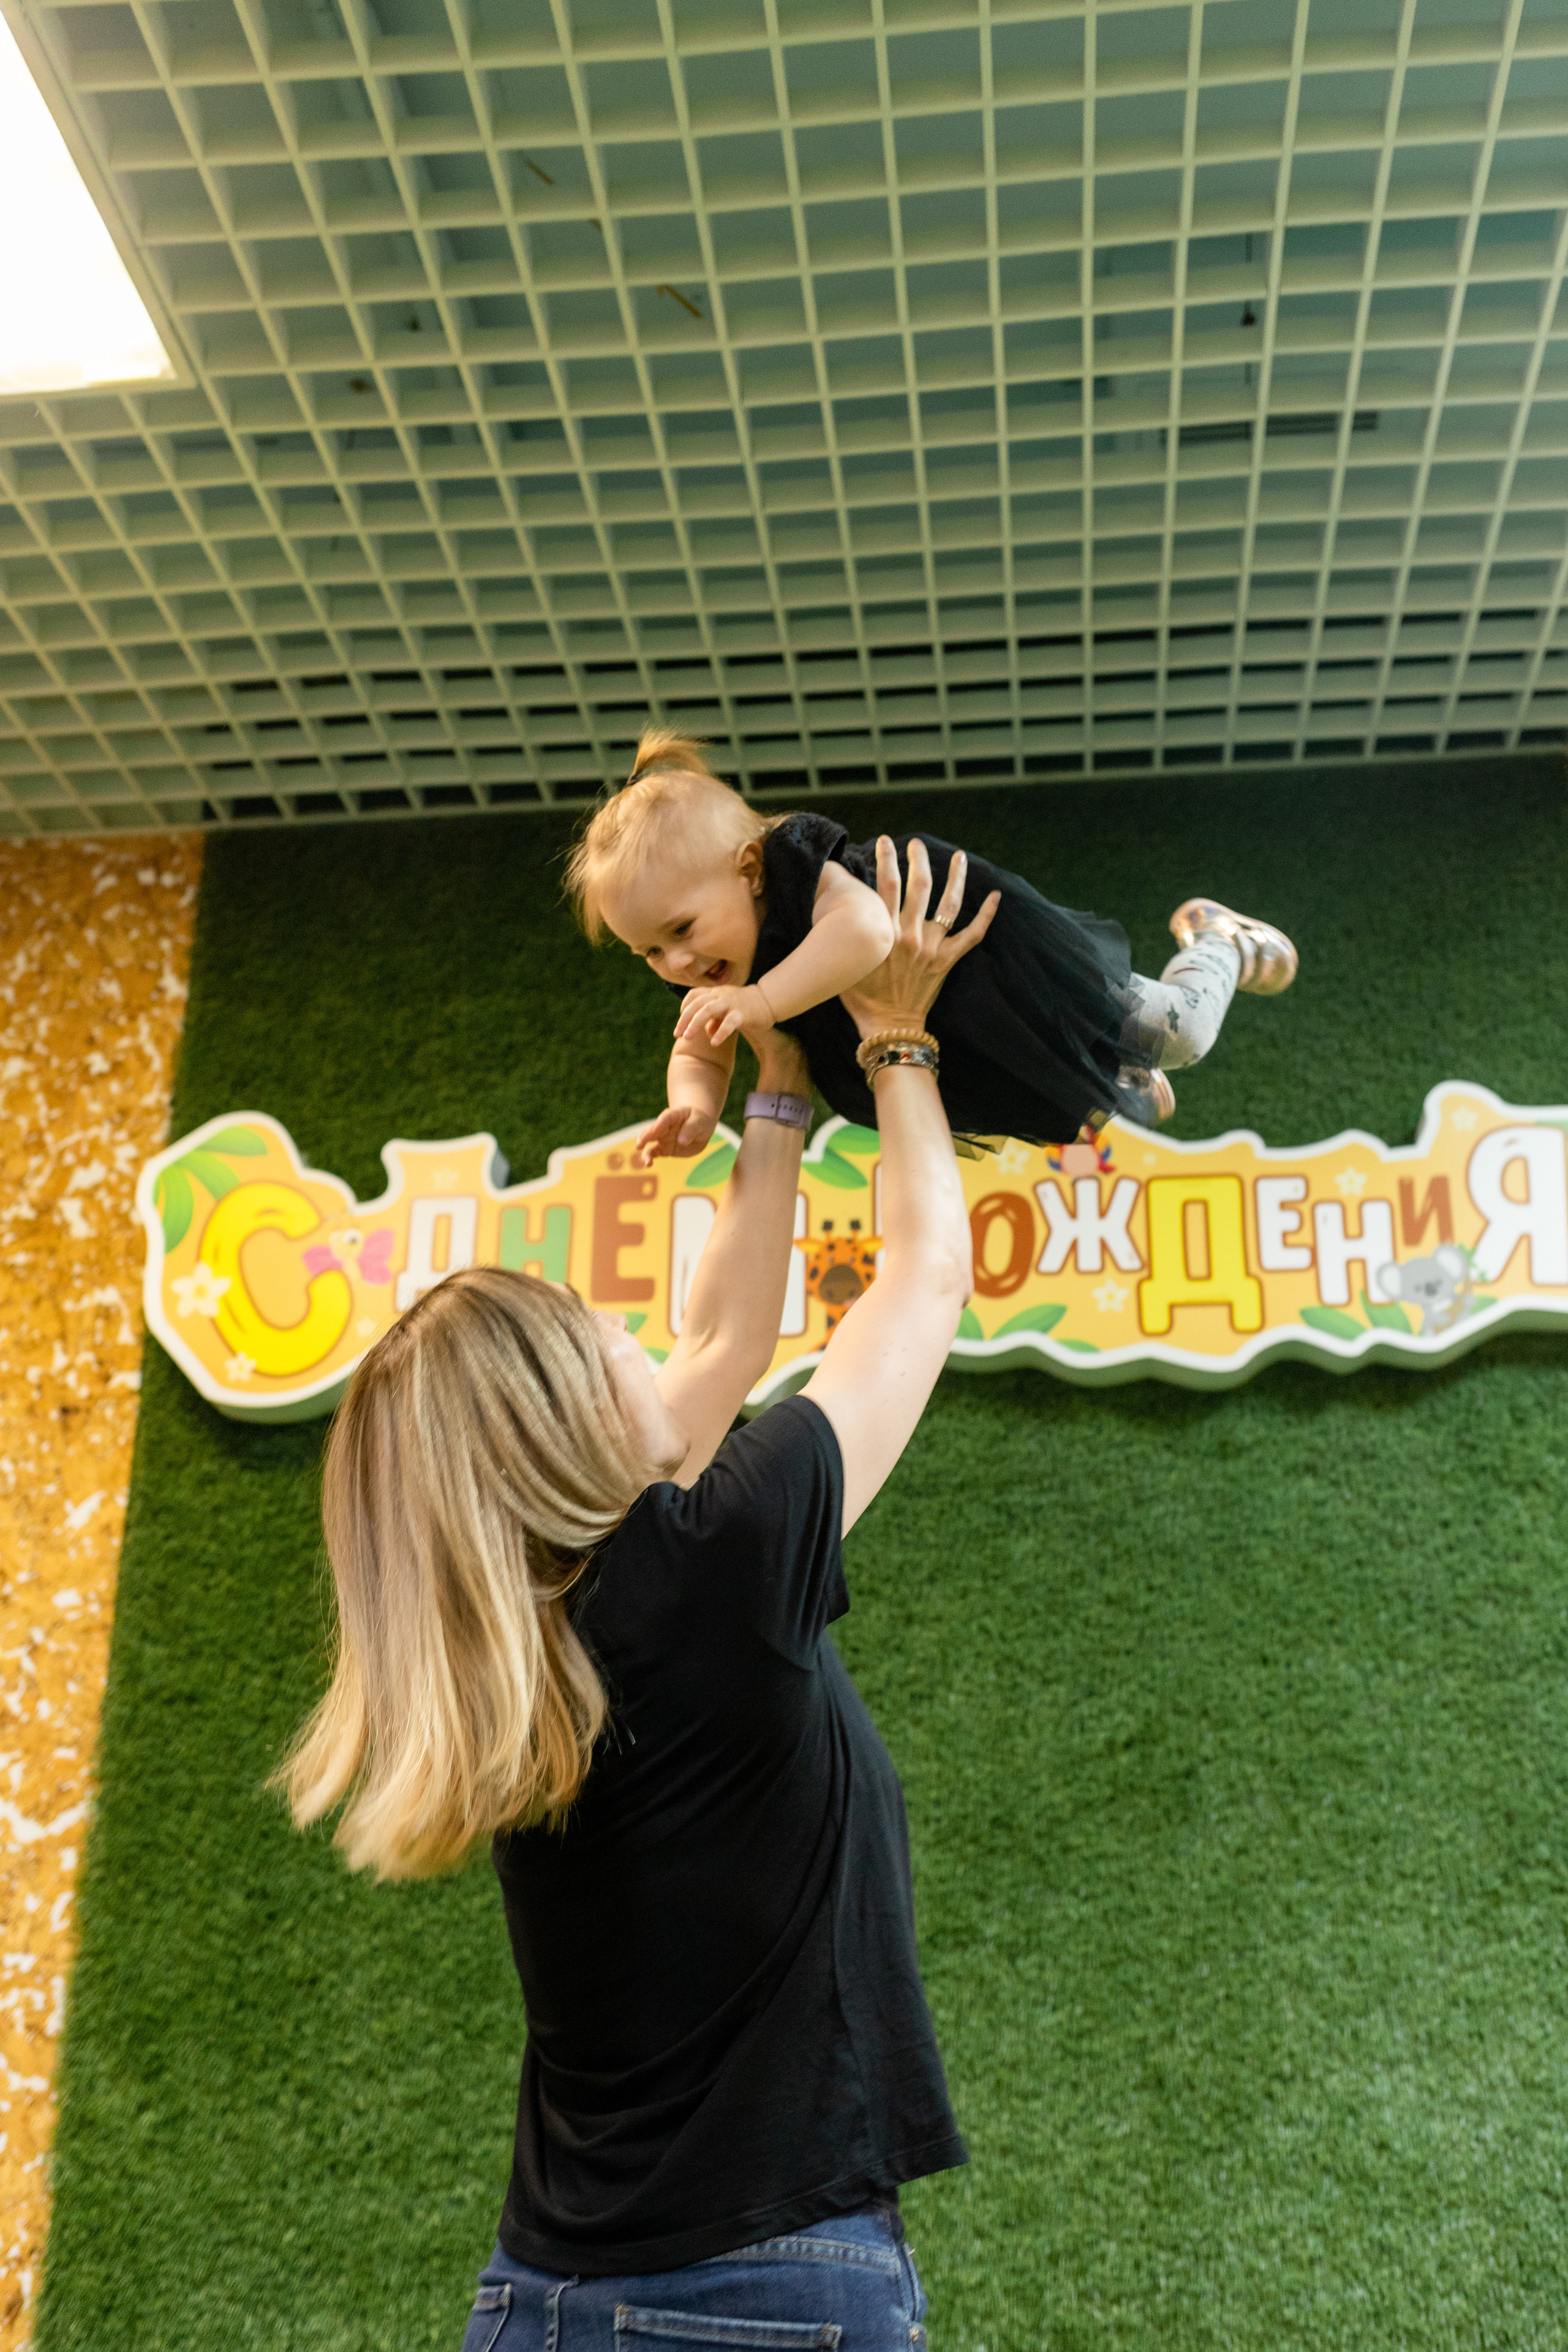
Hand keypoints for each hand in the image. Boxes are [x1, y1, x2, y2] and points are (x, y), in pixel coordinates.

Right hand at [633, 1105, 716, 1167]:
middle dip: (646, 1136)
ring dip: (646, 1151)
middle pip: (653, 1130)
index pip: (666, 1118)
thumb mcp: (700, 1122)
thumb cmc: (700, 1121)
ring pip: (650, 1143)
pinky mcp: (664, 1149)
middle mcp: (664, 1126)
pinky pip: (654, 1153)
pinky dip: (650, 1158)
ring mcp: (663, 1138)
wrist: (701, 1129)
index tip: (655, 1129)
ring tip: (646, 1160)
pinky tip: (648, 1164)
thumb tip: (682, 1141)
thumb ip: (691, 1129)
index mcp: (673, 1115)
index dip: (660, 1123)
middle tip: (640, 1143)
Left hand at [673, 981, 772, 1050]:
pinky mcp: (743, 1013)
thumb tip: (708, 1032)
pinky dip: (720, 1032)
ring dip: (695, 1023)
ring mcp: (731, 1003)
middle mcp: (721, 995)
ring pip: (708, 1009)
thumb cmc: (747, 1007)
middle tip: (678, 1035)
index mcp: (716, 992)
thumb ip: (716, 1019)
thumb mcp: (728, 1011)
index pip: (695, 995)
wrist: (769, 1000)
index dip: (685, 1006)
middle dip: (685, 1019)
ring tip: (688, 1038)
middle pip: (697, 1003)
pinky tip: (714, 1043)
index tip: (681, 1021)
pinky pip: (729, 1022)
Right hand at [839, 837, 999, 1038]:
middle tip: (916, 844)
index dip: (886, 858)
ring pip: (949, 904)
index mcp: (884, 933)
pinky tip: (995, 895)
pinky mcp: (947, 961)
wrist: (888, 1026)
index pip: (885, 884)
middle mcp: (910, 935)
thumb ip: (850, 933)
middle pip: (918, 886)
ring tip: (959, 856)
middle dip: (918, 859)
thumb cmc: (861, 997)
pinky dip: (986, 915)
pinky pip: (973, 935)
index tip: (885, 841)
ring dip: (956, 877)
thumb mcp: (847, 961)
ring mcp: (932, 947)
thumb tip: (843, 906)